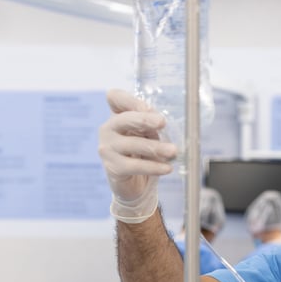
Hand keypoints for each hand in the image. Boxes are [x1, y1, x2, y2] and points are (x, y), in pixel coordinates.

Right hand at [98, 89, 177, 223]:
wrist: (134, 184)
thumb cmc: (142, 153)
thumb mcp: (148, 134)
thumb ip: (151, 126)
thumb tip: (160, 122)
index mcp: (117, 116)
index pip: (114, 98)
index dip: (130, 100)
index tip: (147, 107)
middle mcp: (108, 129)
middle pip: (124, 119)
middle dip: (144, 120)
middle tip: (162, 123)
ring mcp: (107, 148)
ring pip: (133, 144)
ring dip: (156, 147)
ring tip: (173, 151)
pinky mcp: (112, 167)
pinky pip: (135, 166)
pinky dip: (153, 166)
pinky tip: (167, 168)